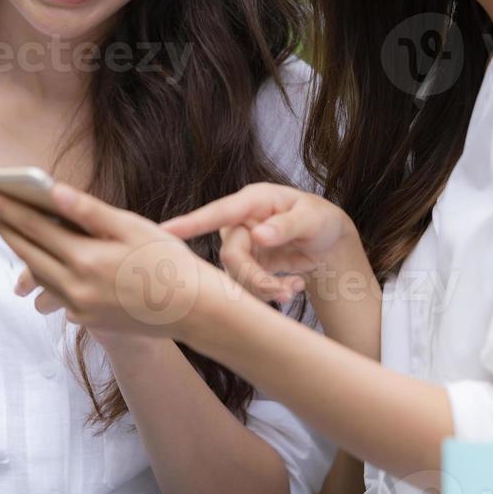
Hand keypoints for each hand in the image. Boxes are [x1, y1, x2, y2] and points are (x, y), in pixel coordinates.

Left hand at [0, 183, 222, 337]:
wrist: (193, 311)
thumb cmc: (168, 263)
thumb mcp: (131, 227)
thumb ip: (88, 211)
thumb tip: (52, 191)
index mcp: (86, 259)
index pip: (33, 228)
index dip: (6, 208)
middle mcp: (76, 287)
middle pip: (27, 253)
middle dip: (5, 228)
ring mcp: (79, 307)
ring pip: (38, 276)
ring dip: (22, 252)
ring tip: (12, 230)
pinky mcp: (86, 320)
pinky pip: (56, 294)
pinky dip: (46, 275)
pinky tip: (45, 261)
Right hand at [161, 183, 357, 304]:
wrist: (328, 241)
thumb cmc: (320, 220)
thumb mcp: (312, 218)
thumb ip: (287, 226)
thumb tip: (258, 235)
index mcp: (254, 200)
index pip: (219, 213)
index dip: (191, 223)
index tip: (164, 232)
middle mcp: (241, 221)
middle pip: (231, 256)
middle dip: (256, 279)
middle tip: (287, 293)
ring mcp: (241, 243)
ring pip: (237, 275)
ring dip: (266, 289)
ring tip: (295, 288)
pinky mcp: (246, 264)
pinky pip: (246, 285)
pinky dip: (270, 292)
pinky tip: (292, 287)